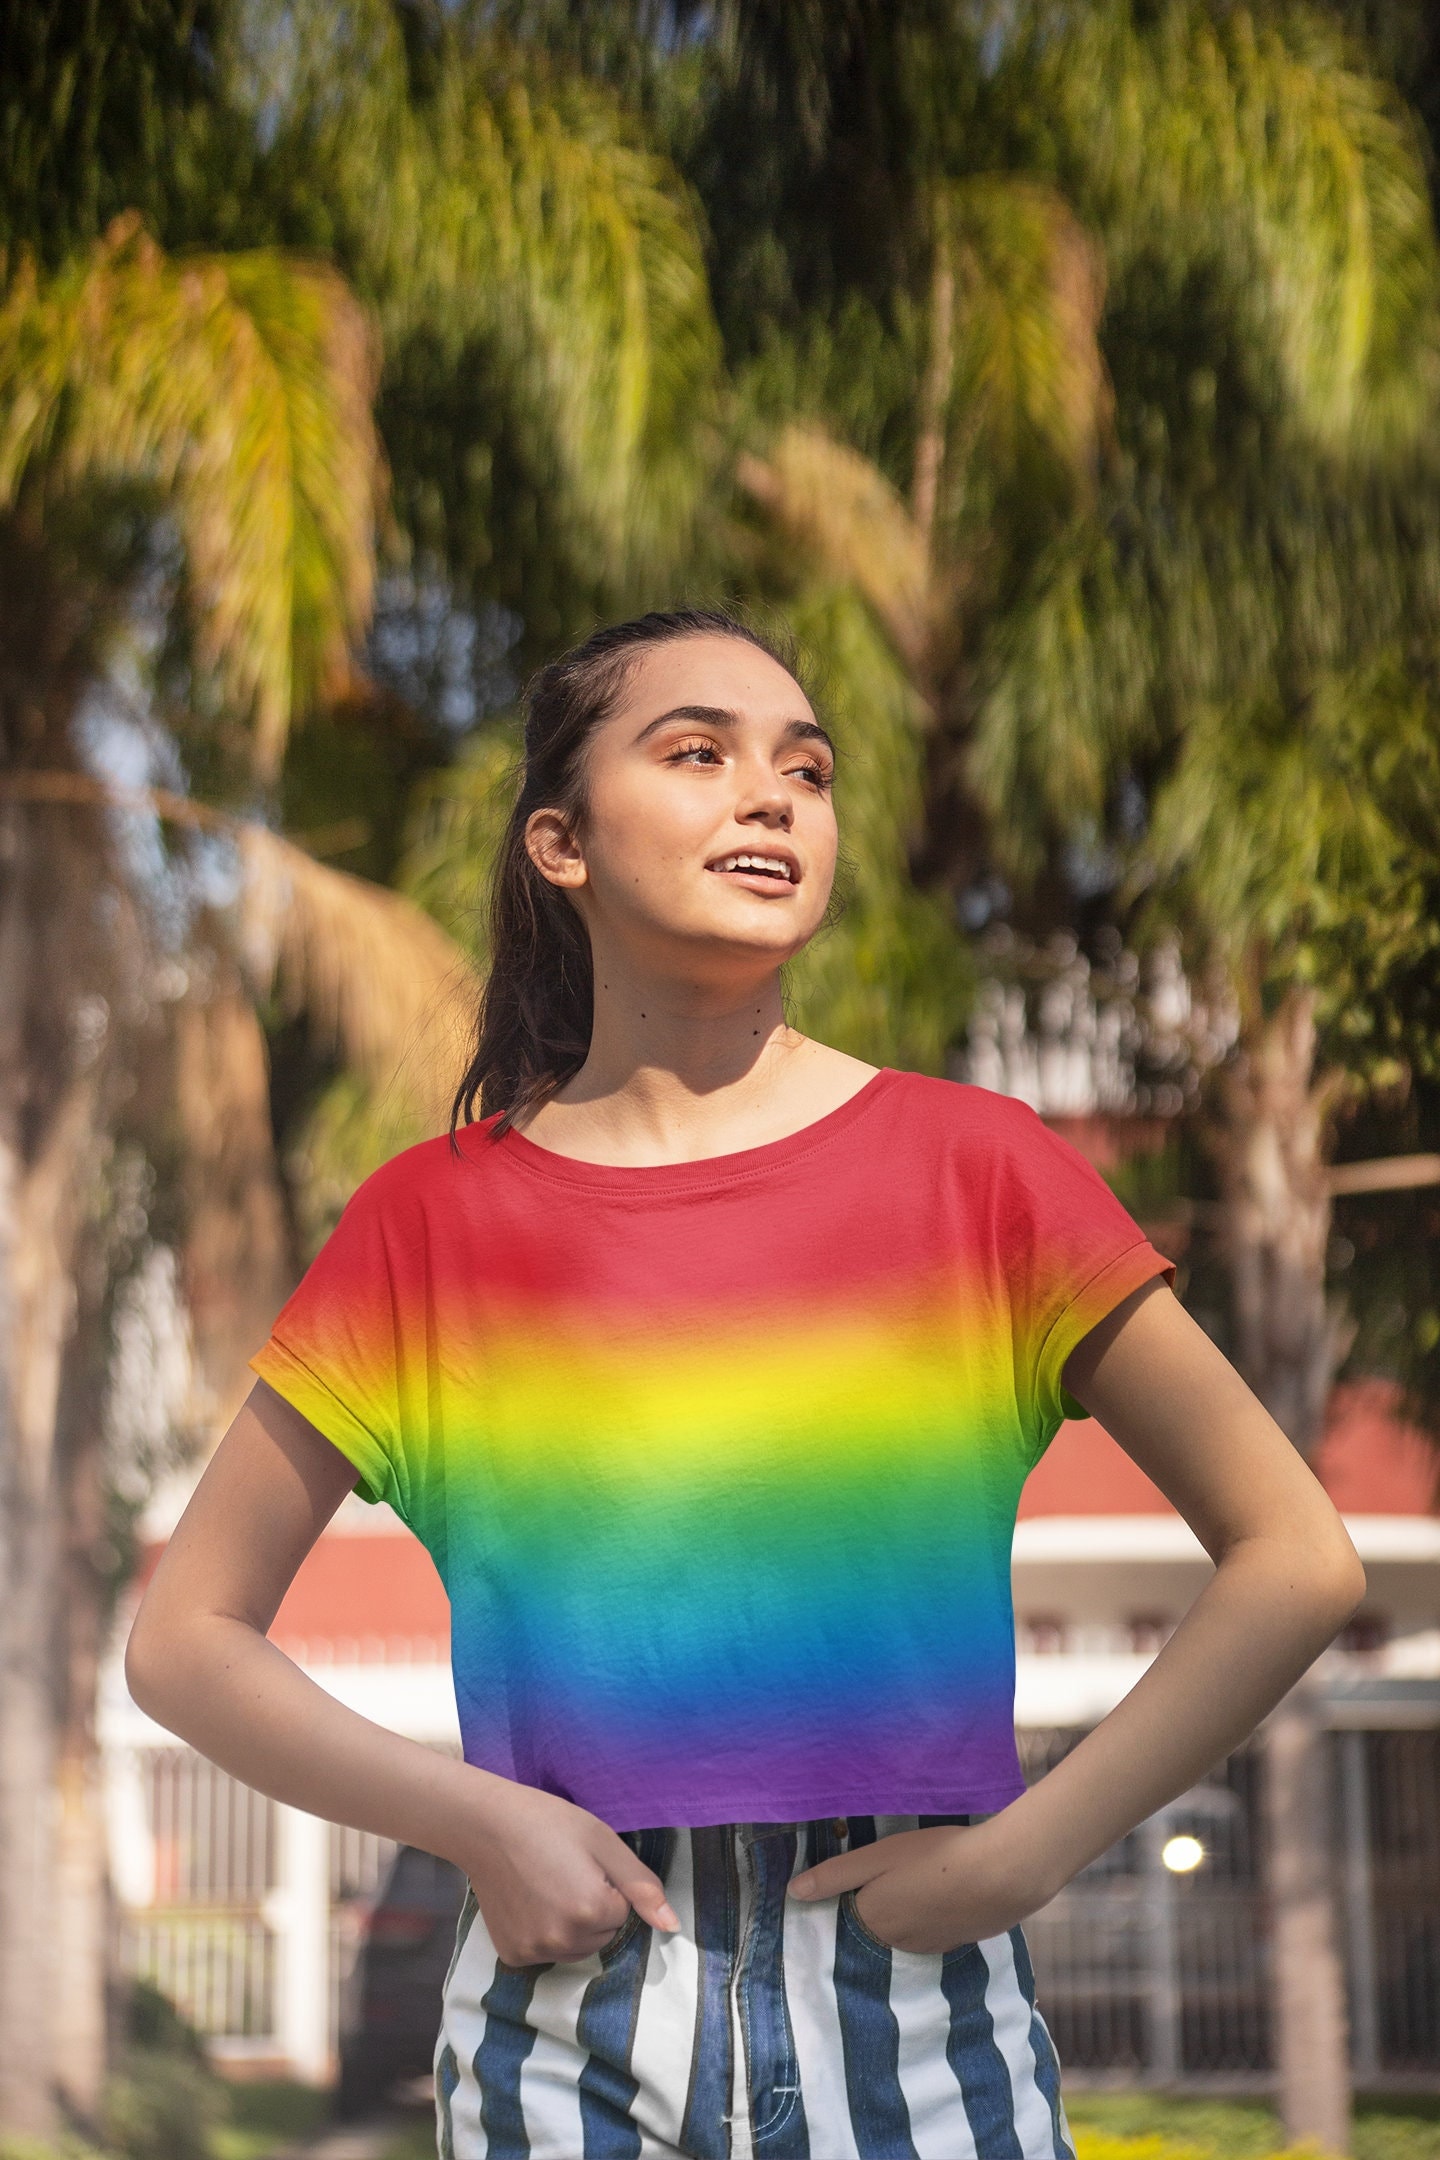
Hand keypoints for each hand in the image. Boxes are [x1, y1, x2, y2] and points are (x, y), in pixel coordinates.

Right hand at [452, 1775, 679, 1966]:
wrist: (485, 1826)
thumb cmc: (548, 1823)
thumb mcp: (603, 1842)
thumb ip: (642, 1886)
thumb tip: (673, 1925)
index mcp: (591, 1911)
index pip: (622, 1913)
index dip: (607, 1885)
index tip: (583, 1863)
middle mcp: (563, 1940)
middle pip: (601, 1936)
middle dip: (593, 1910)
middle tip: (565, 1873)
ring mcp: (535, 1952)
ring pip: (576, 1948)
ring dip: (572, 1926)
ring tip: (548, 1886)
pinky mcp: (513, 1956)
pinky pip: (547, 1953)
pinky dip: (545, 1934)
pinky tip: (529, 1902)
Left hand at [786, 1816, 1052, 1954]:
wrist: (1003, 1875)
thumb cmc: (937, 1857)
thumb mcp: (880, 1856)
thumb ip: (837, 1875)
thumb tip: (794, 1892)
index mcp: (873, 1921)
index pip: (845, 1916)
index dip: (846, 1897)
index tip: (852, 1878)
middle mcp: (896, 1945)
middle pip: (874, 1926)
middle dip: (874, 1905)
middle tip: (886, 1874)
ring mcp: (929, 1948)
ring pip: (903, 1930)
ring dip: (903, 1912)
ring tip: (913, 1880)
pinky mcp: (956, 1943)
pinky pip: (929, 1932)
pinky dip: (928, 1916)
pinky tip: (939, 1892)